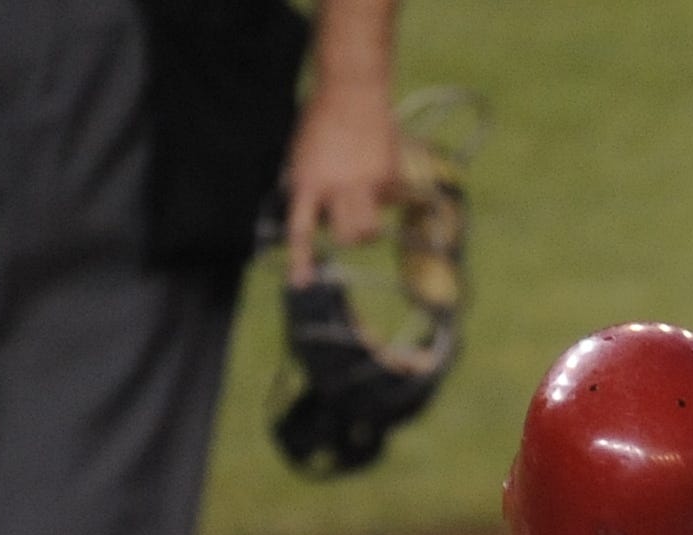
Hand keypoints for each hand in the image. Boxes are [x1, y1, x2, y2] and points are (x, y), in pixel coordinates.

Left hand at [282, 71, 402, 281]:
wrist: (352, 91)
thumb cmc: (321, 122)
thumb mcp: (303, 156)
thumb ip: (309, 188)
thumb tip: (321, 219)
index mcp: (309, 182)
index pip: (302, 229)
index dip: (301, 260)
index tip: (302, 284)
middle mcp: (338, 188)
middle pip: (347, 238)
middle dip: (349, 237)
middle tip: (350, 228)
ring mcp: (368, 184)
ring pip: (371, 230)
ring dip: (369, 227)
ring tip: (368, 206)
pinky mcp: (391, 176)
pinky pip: (391, 200)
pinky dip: (388, 192)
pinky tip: (380, 167)